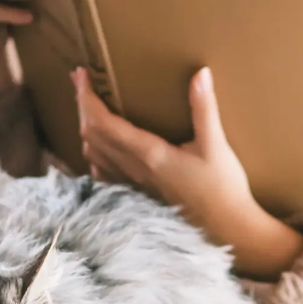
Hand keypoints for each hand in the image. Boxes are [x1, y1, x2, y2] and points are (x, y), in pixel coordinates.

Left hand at [72, 66, 302, 280]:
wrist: (223, 229)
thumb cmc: (223, 188)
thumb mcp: (216, 145)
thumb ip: (205, 109)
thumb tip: (200, 74)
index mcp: (148, 155)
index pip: (104, 124)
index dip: (87, 99)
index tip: (80, 75)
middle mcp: (132, 171)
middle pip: (91, 136)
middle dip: (81, 107)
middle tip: (79, 81)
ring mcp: (131, 186)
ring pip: (92, 155)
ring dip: (85, 129)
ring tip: (87, 106)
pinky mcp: (136, 196)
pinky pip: (102, 174)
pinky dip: (94, 154)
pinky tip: (99, 148)